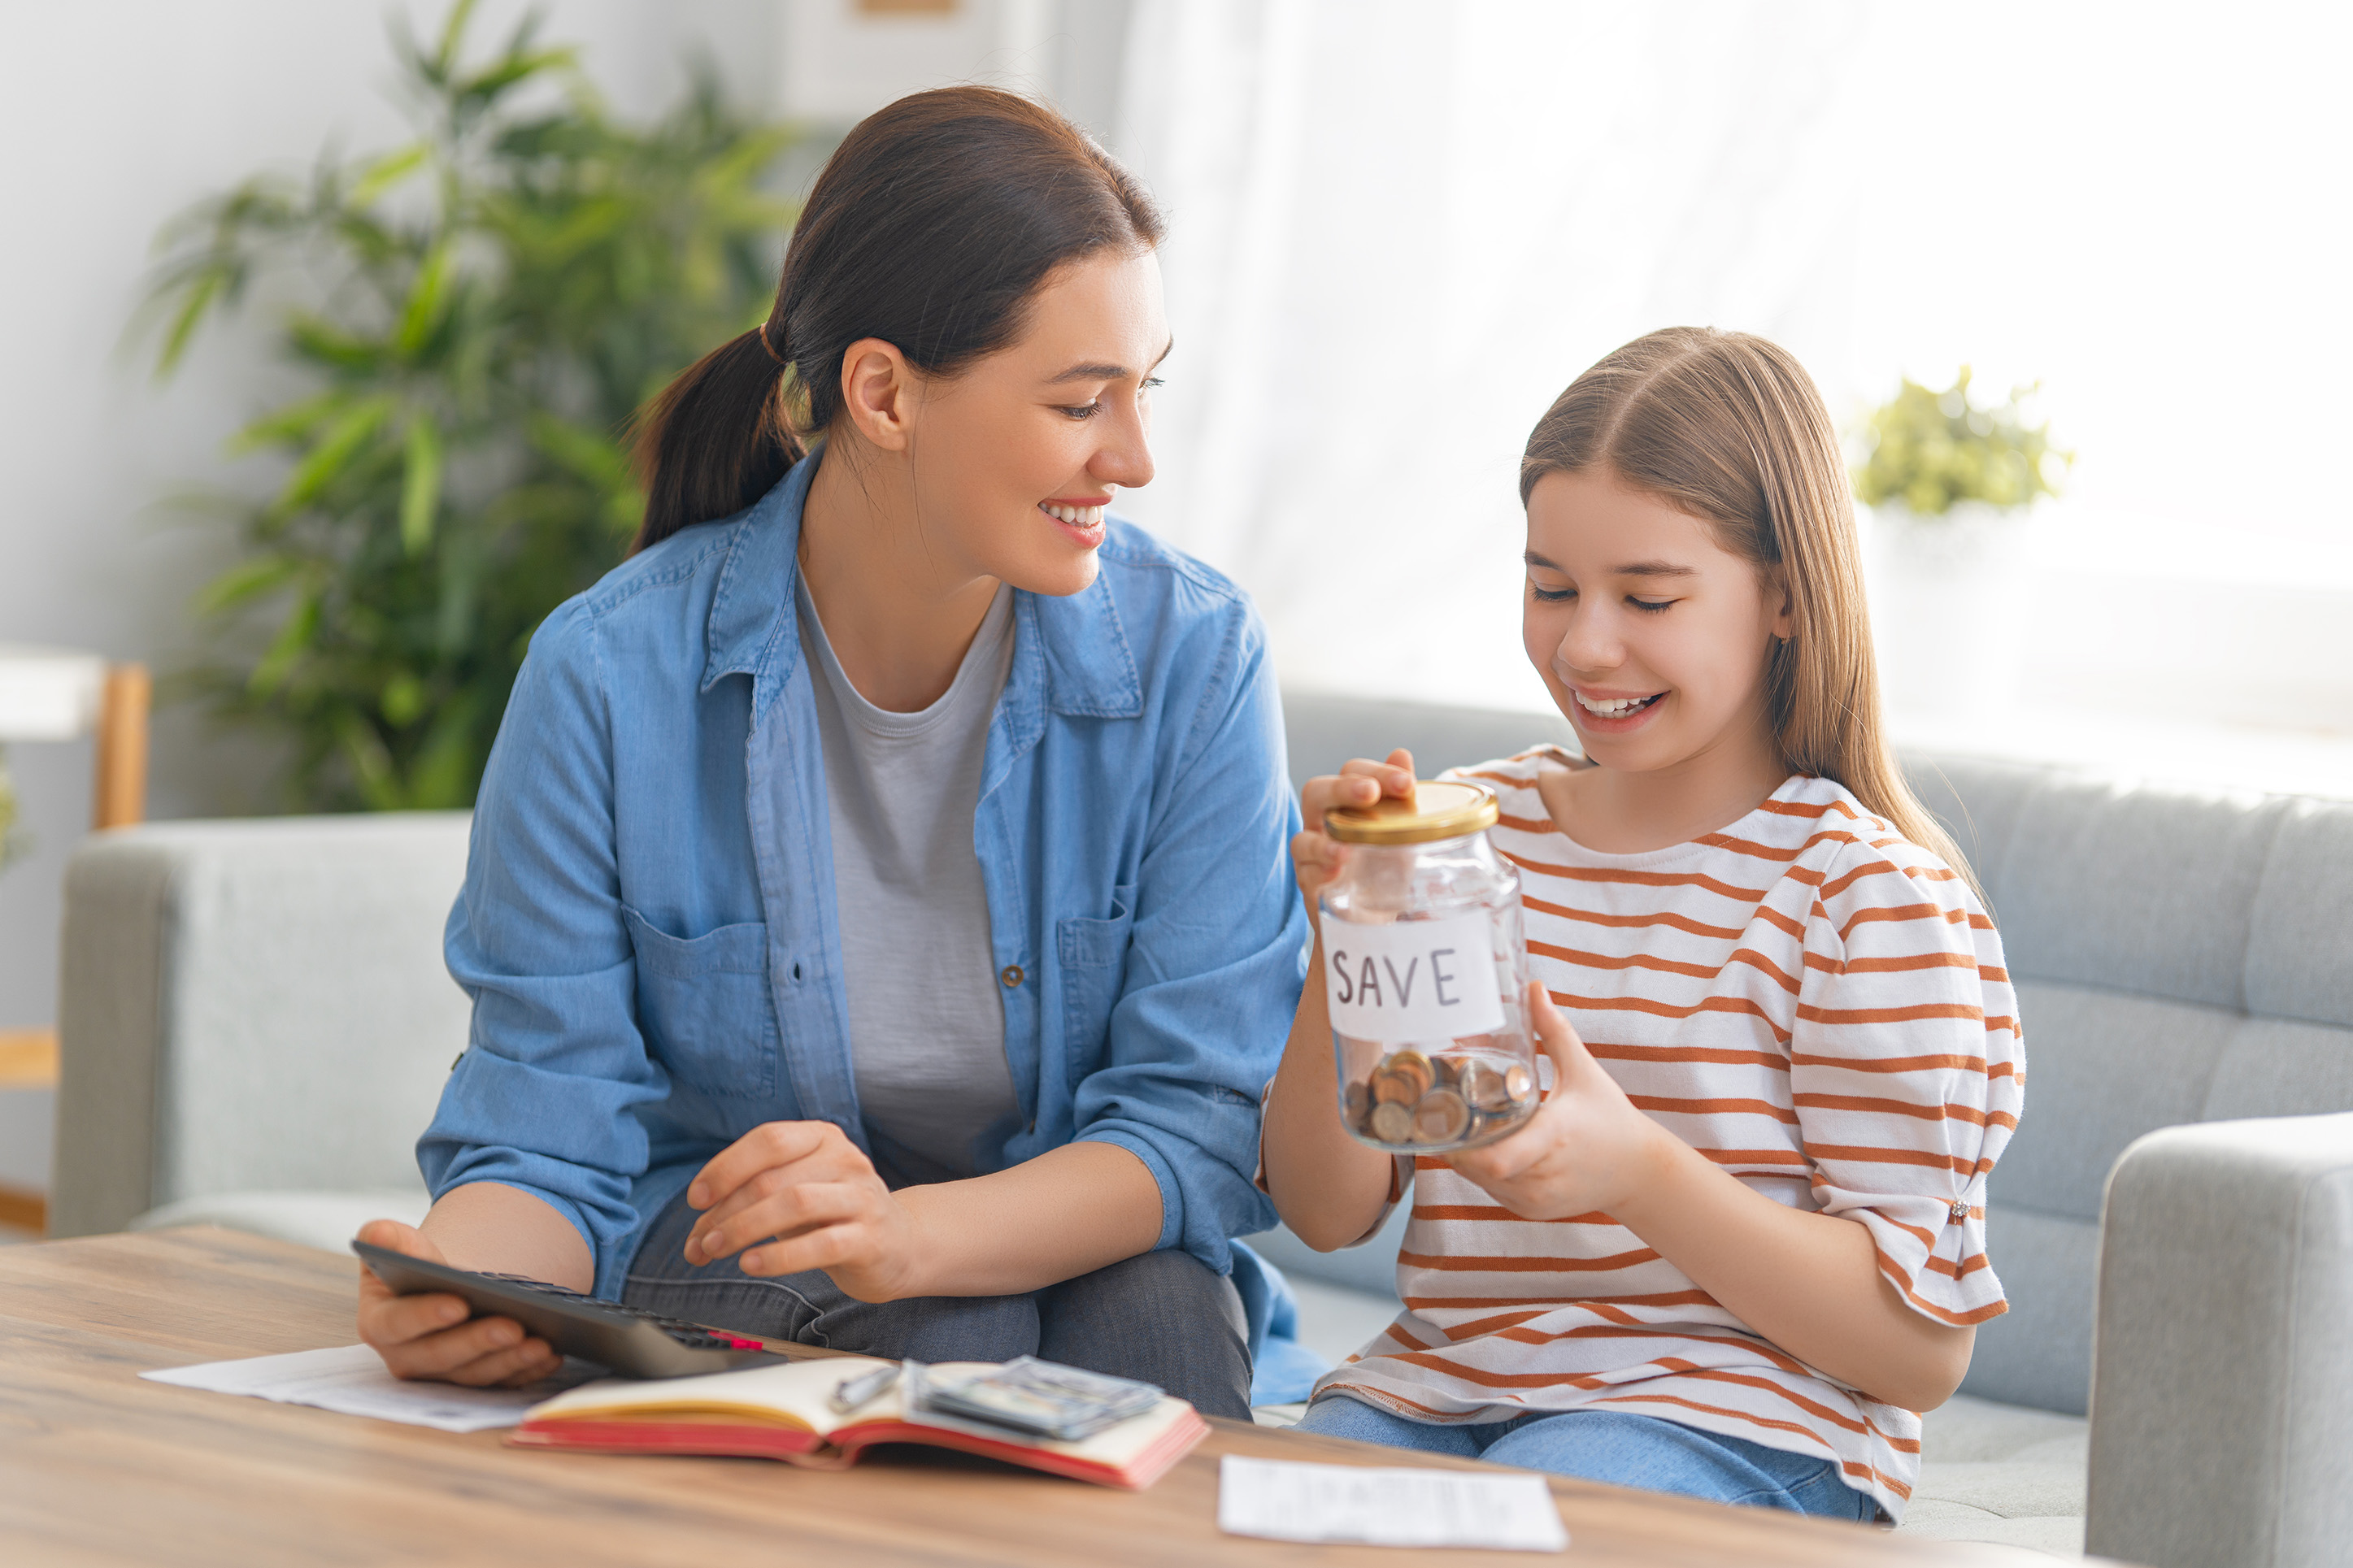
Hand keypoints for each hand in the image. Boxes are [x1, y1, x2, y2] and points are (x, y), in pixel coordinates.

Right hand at [354, 1217, 561, 1386]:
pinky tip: (551, 1355)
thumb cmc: (416, 1265)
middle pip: (442, 1356)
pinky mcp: (474, 1380)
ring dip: (509, 1361)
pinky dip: (527, 1371)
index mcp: (380, 1323)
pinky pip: (502, 1382)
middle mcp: (407, 1357)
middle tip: (514, 1327)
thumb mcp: (399, 1247)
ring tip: (542, 1344)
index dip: (426, 1316)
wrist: (440, 1288)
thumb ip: (388, 1240)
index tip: (459, 1305)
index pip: (398, 1324)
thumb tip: (378, 1234)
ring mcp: (442, 1374)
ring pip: (475, 1374)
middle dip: (479, 1342)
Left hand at [683, 1121, 923, 1302]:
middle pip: (773, 1177)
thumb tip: (696, 1237)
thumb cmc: (834, 1217)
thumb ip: (750, 1204)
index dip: (726, 1167)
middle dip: (725, 1211)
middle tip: (700, 1242)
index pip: (768, 1139)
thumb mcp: (794, 1195)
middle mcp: (846, 1159)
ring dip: (744, 1228)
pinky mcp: (871, 1238)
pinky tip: (752, 1265)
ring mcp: (862, 1198)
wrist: (900, 1245)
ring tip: (716, 1251)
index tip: (696, 1199)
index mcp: (823, 1137)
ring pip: (795, 1203)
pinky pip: (821, 1244)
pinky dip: (779, 1255)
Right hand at [1291, 747, 1415, 902]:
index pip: (1352, 772)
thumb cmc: (1384, 865)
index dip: (1377, 771)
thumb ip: (1400, 795)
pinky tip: (1338, 871)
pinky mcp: (1310, 888)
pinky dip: (1321, 872)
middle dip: (1343, 790)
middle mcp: (1321, 823)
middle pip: (1316, 793)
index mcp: (1345, 802)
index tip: (1407, 783)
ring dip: (1325, 843)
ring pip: (1302, 840)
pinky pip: (1306, 877)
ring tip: (1349, 848)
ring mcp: (1311, 857)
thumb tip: (1401, 754)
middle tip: (1371, 793)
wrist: (1374, 916)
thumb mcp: (1400, 830)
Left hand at [1445, 983, 1669, 1220]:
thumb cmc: (1610, 1117)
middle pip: (1477, 1167)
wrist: (1639, 1171)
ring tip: (1457, 1127)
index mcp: (1554, 1137)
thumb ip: (1554, 1030)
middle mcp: (1543, 1175)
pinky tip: (1484, 1149)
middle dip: (1456, 1141)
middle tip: (1441, 1112)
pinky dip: (1484, 1173)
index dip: (1462, 1143)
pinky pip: (1493, 1192)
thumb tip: (1534, 988)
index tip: (1445, 1114)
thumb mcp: (1584, 1071)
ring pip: (1480, 1182)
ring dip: (1467, 1158)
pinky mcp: (1534, 1211)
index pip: (1496, 1158)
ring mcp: (1537, 1199)